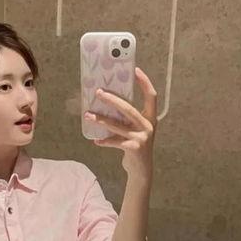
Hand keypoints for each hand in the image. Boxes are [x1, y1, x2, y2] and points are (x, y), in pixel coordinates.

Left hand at [83, 66, 157, 180]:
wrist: (141, 170)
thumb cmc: (135, 146)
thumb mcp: (135, 130)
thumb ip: (127, 119)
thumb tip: (106, 102)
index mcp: (151, 118)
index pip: (152, 96)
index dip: (145, 83)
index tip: (136, 70)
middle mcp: (148, 126)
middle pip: (128, 109)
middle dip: (112, 100)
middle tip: (98, 92)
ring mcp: (142, 137)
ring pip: (117, 125)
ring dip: (101, 120)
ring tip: (88, 115)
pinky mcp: (133, 148)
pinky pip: (114, 142)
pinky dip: (104, 141)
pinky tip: (96, 141)